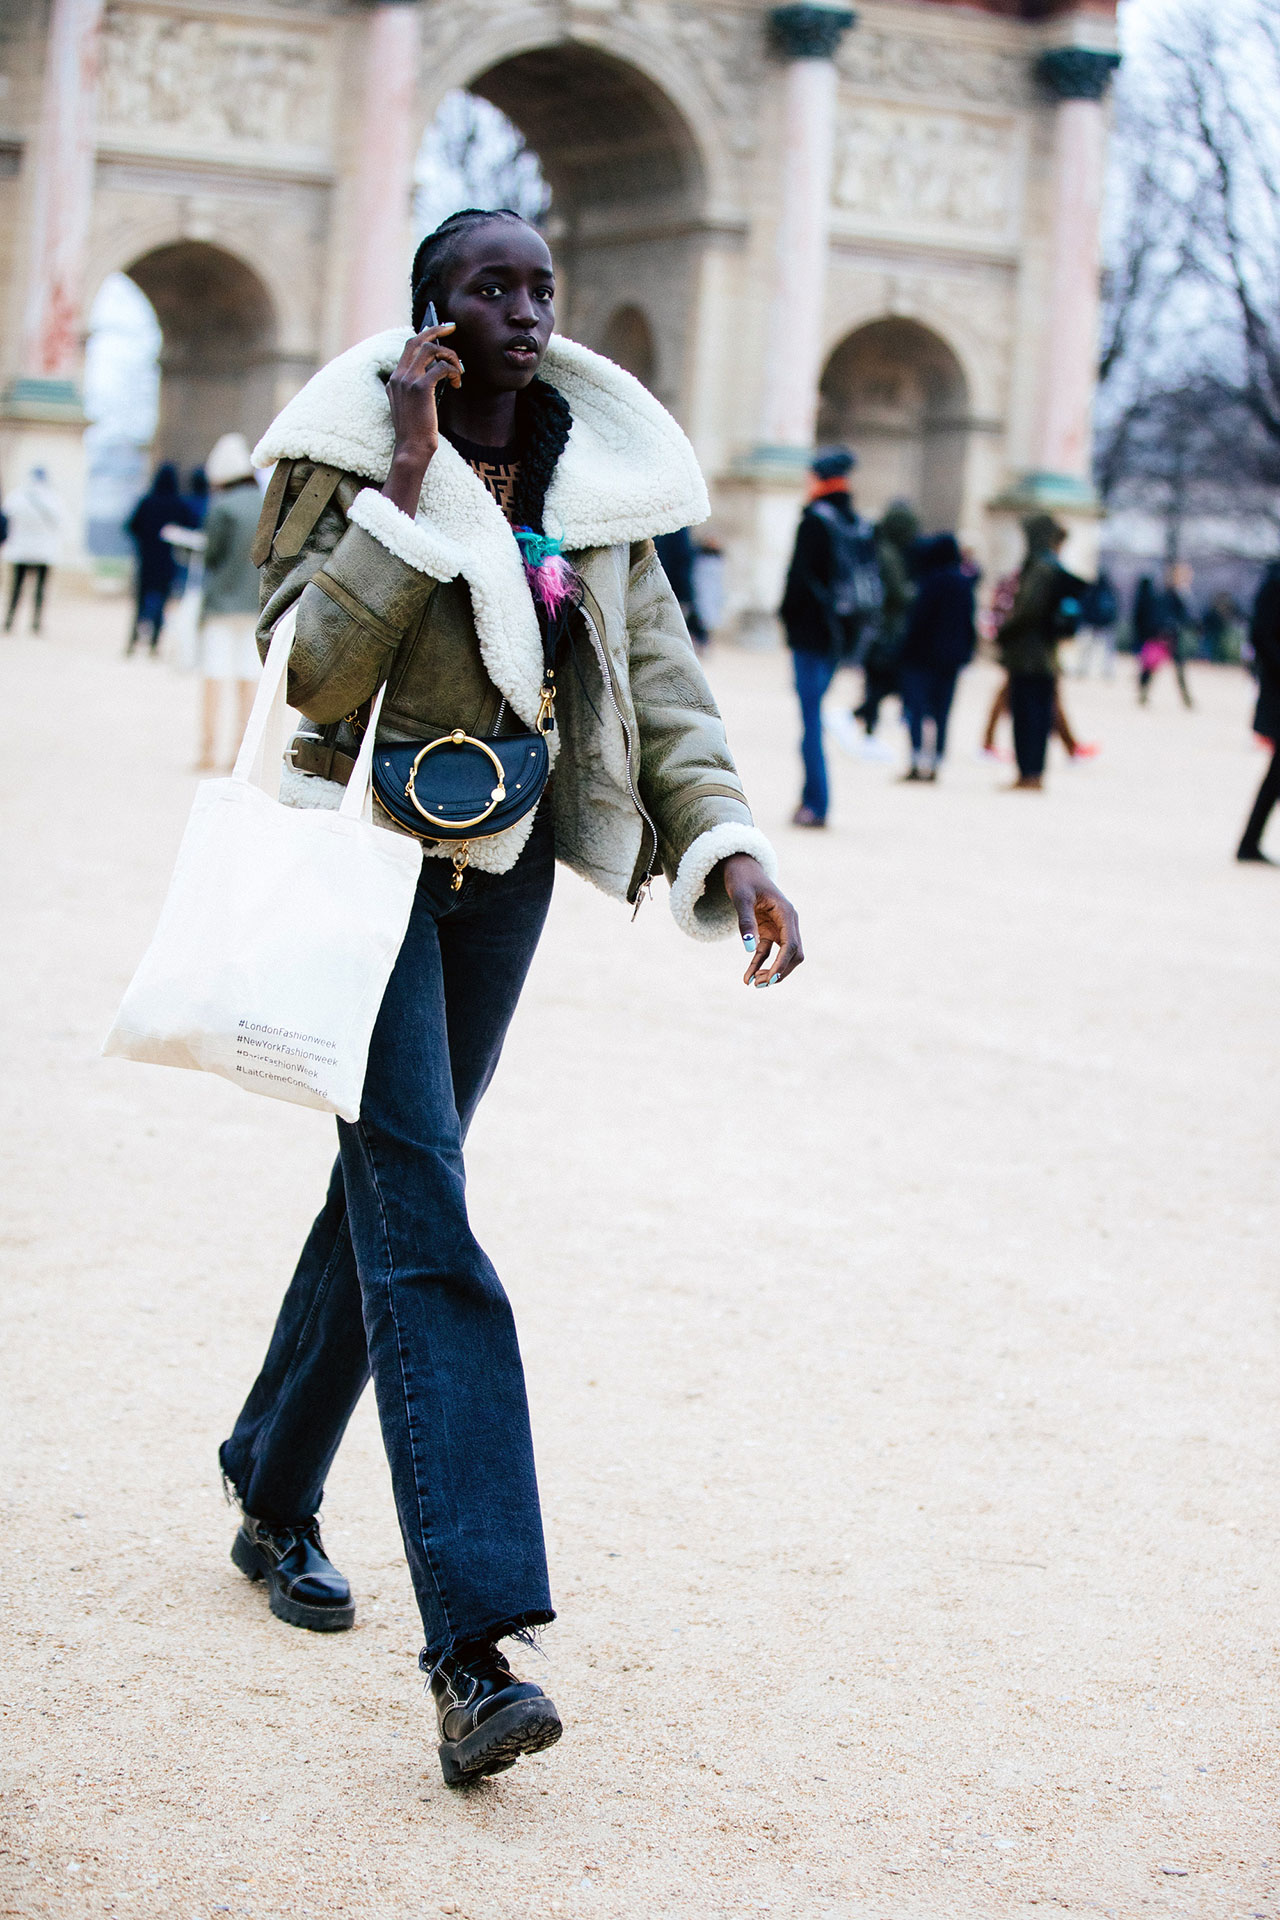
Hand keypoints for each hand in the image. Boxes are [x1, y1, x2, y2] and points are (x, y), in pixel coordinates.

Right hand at [381, 323, 462, 514]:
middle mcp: (398, 376)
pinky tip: (458, 383)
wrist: (411, 449)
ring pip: (430, 349)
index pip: (408, 347)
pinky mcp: (421, 388)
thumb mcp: (410, 406)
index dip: (425, 335)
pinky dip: (454, 371)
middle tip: (452, 327)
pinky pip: (441, 367)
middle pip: (416, 340)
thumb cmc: (416, 432)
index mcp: (394, 379)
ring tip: (459, 370)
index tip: (439, 330)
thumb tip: (435, 370)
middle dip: (436, 330)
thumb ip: (415, 388)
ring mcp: (407, 380)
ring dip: (450, 355)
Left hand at [720, 855, 803, 986]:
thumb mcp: (740, 897)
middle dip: (779, 971)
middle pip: (793, 954)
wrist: (740, 867)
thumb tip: (749, 948)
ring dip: (771, 971)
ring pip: (783, 956)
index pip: (791, 945)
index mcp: (786, 912)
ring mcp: (779, 927)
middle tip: (759, 985)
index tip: (769, 979)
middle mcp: (788, 922)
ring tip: (752, 984)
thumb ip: (745, 921)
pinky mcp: (768, 931)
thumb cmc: (742, 879)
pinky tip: (747, 977)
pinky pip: (767, 952)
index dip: (782, 964)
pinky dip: (759, 964)